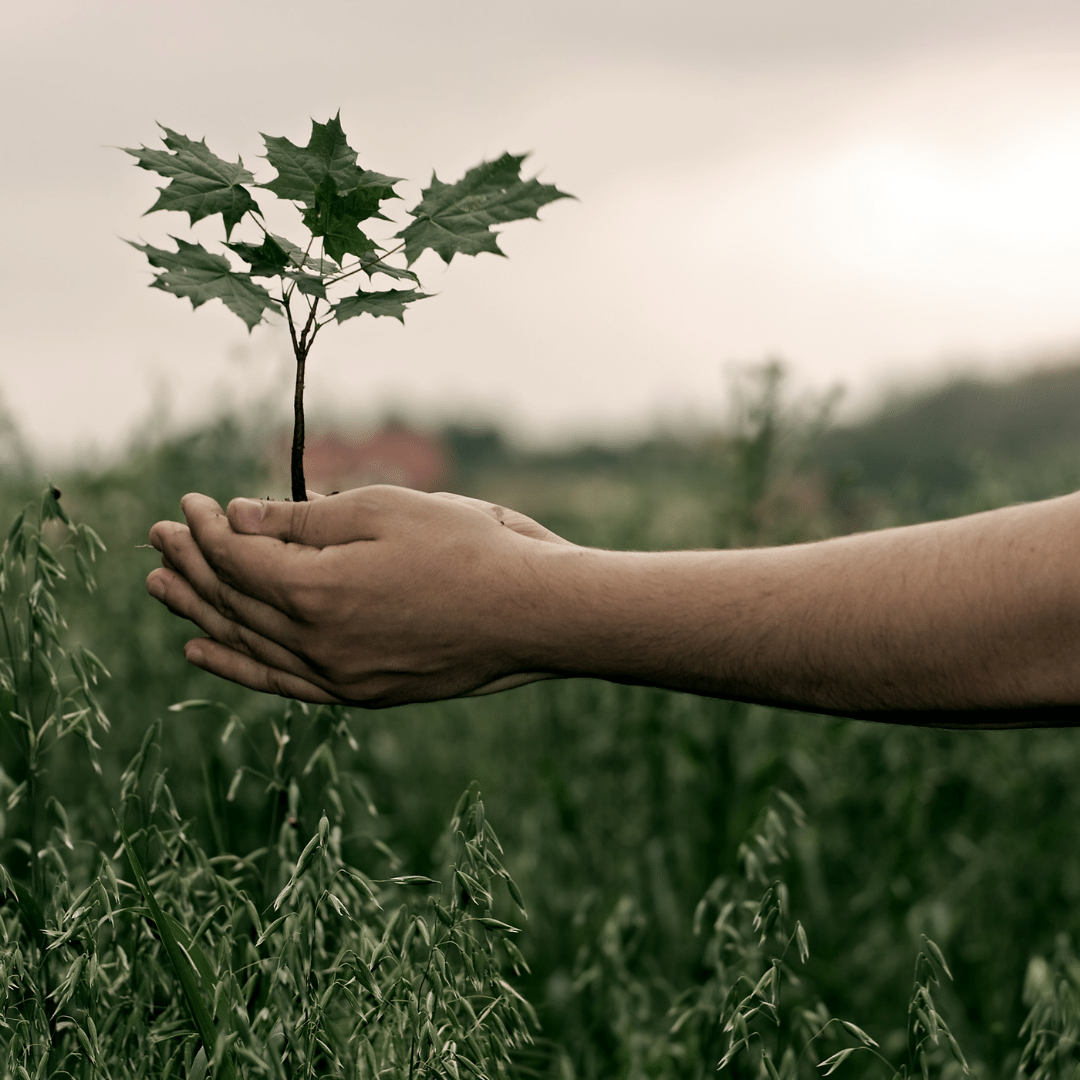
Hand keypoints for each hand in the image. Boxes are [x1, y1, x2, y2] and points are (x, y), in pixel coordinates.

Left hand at [146, 486, 572, 706]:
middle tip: (158, 537)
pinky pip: (279, 681)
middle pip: (232, 601)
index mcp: (318, 591)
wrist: (533, 614)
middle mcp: (317, 643)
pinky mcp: (360, 693)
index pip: (237, 559)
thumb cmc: (470, 547)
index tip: (194, 503)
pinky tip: (201, 650)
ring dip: (198, 611)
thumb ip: (303, 518)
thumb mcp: (386, 510)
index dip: (208, 528)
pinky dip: (236, 664)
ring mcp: (338, 676)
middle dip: (191, 564)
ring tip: (159, 587)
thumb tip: (236, 516)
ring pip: (247, 642)